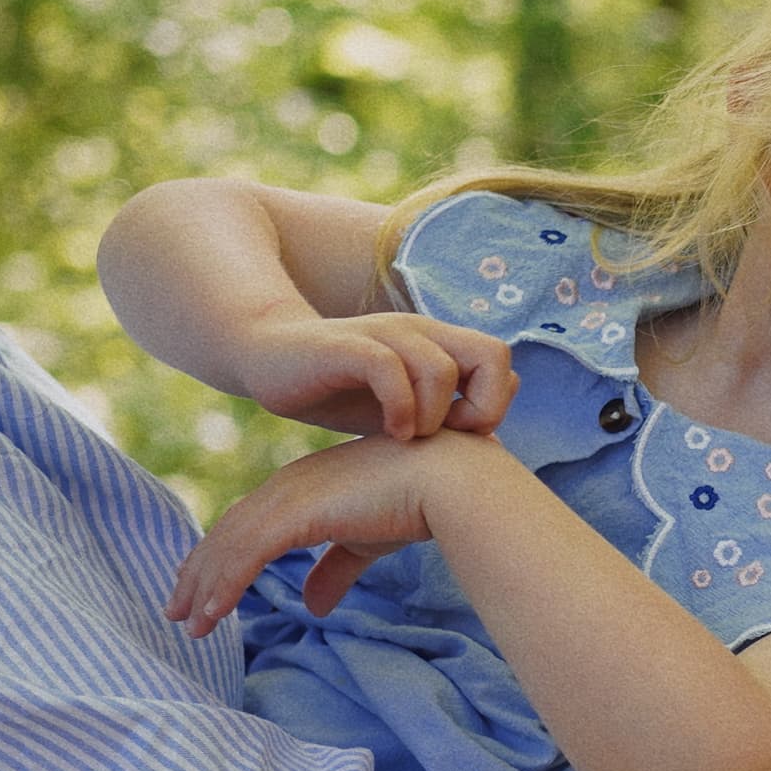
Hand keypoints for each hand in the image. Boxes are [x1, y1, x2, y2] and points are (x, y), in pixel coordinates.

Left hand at [161, 430, 502, 631]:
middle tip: (177, 611)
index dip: (221, 556)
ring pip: (230, 546)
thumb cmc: (416, 505)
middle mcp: (287, 486)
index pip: (248, 524)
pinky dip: (225, 586)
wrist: (447, 483)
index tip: (200, 587)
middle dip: (199, 573)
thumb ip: (334, 571)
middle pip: (228, 534)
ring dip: (205, 587)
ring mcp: (289, 497)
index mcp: (302, 487)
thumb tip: (313, 606)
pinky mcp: (297, 514)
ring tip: (189, 625)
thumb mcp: (365, 543)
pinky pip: (247, 555)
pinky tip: (211, 615)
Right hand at [237, 308, 514, 441]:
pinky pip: (390, 368)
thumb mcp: (400, 409)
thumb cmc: (339, 389)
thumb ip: (444, 416)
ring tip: (406, 439)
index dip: (493, 404)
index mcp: (436, 344)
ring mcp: (383, 335)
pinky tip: (388, 433)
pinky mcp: (348, 346)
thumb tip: (492, 437)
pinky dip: (399, 408)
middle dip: (482, 408)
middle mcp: (418, 332)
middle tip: (445, 436)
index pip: (502, 363)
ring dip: (432, 416)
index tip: (458, 434)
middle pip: (493, 354)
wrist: (268, 357)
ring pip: (441, 369)